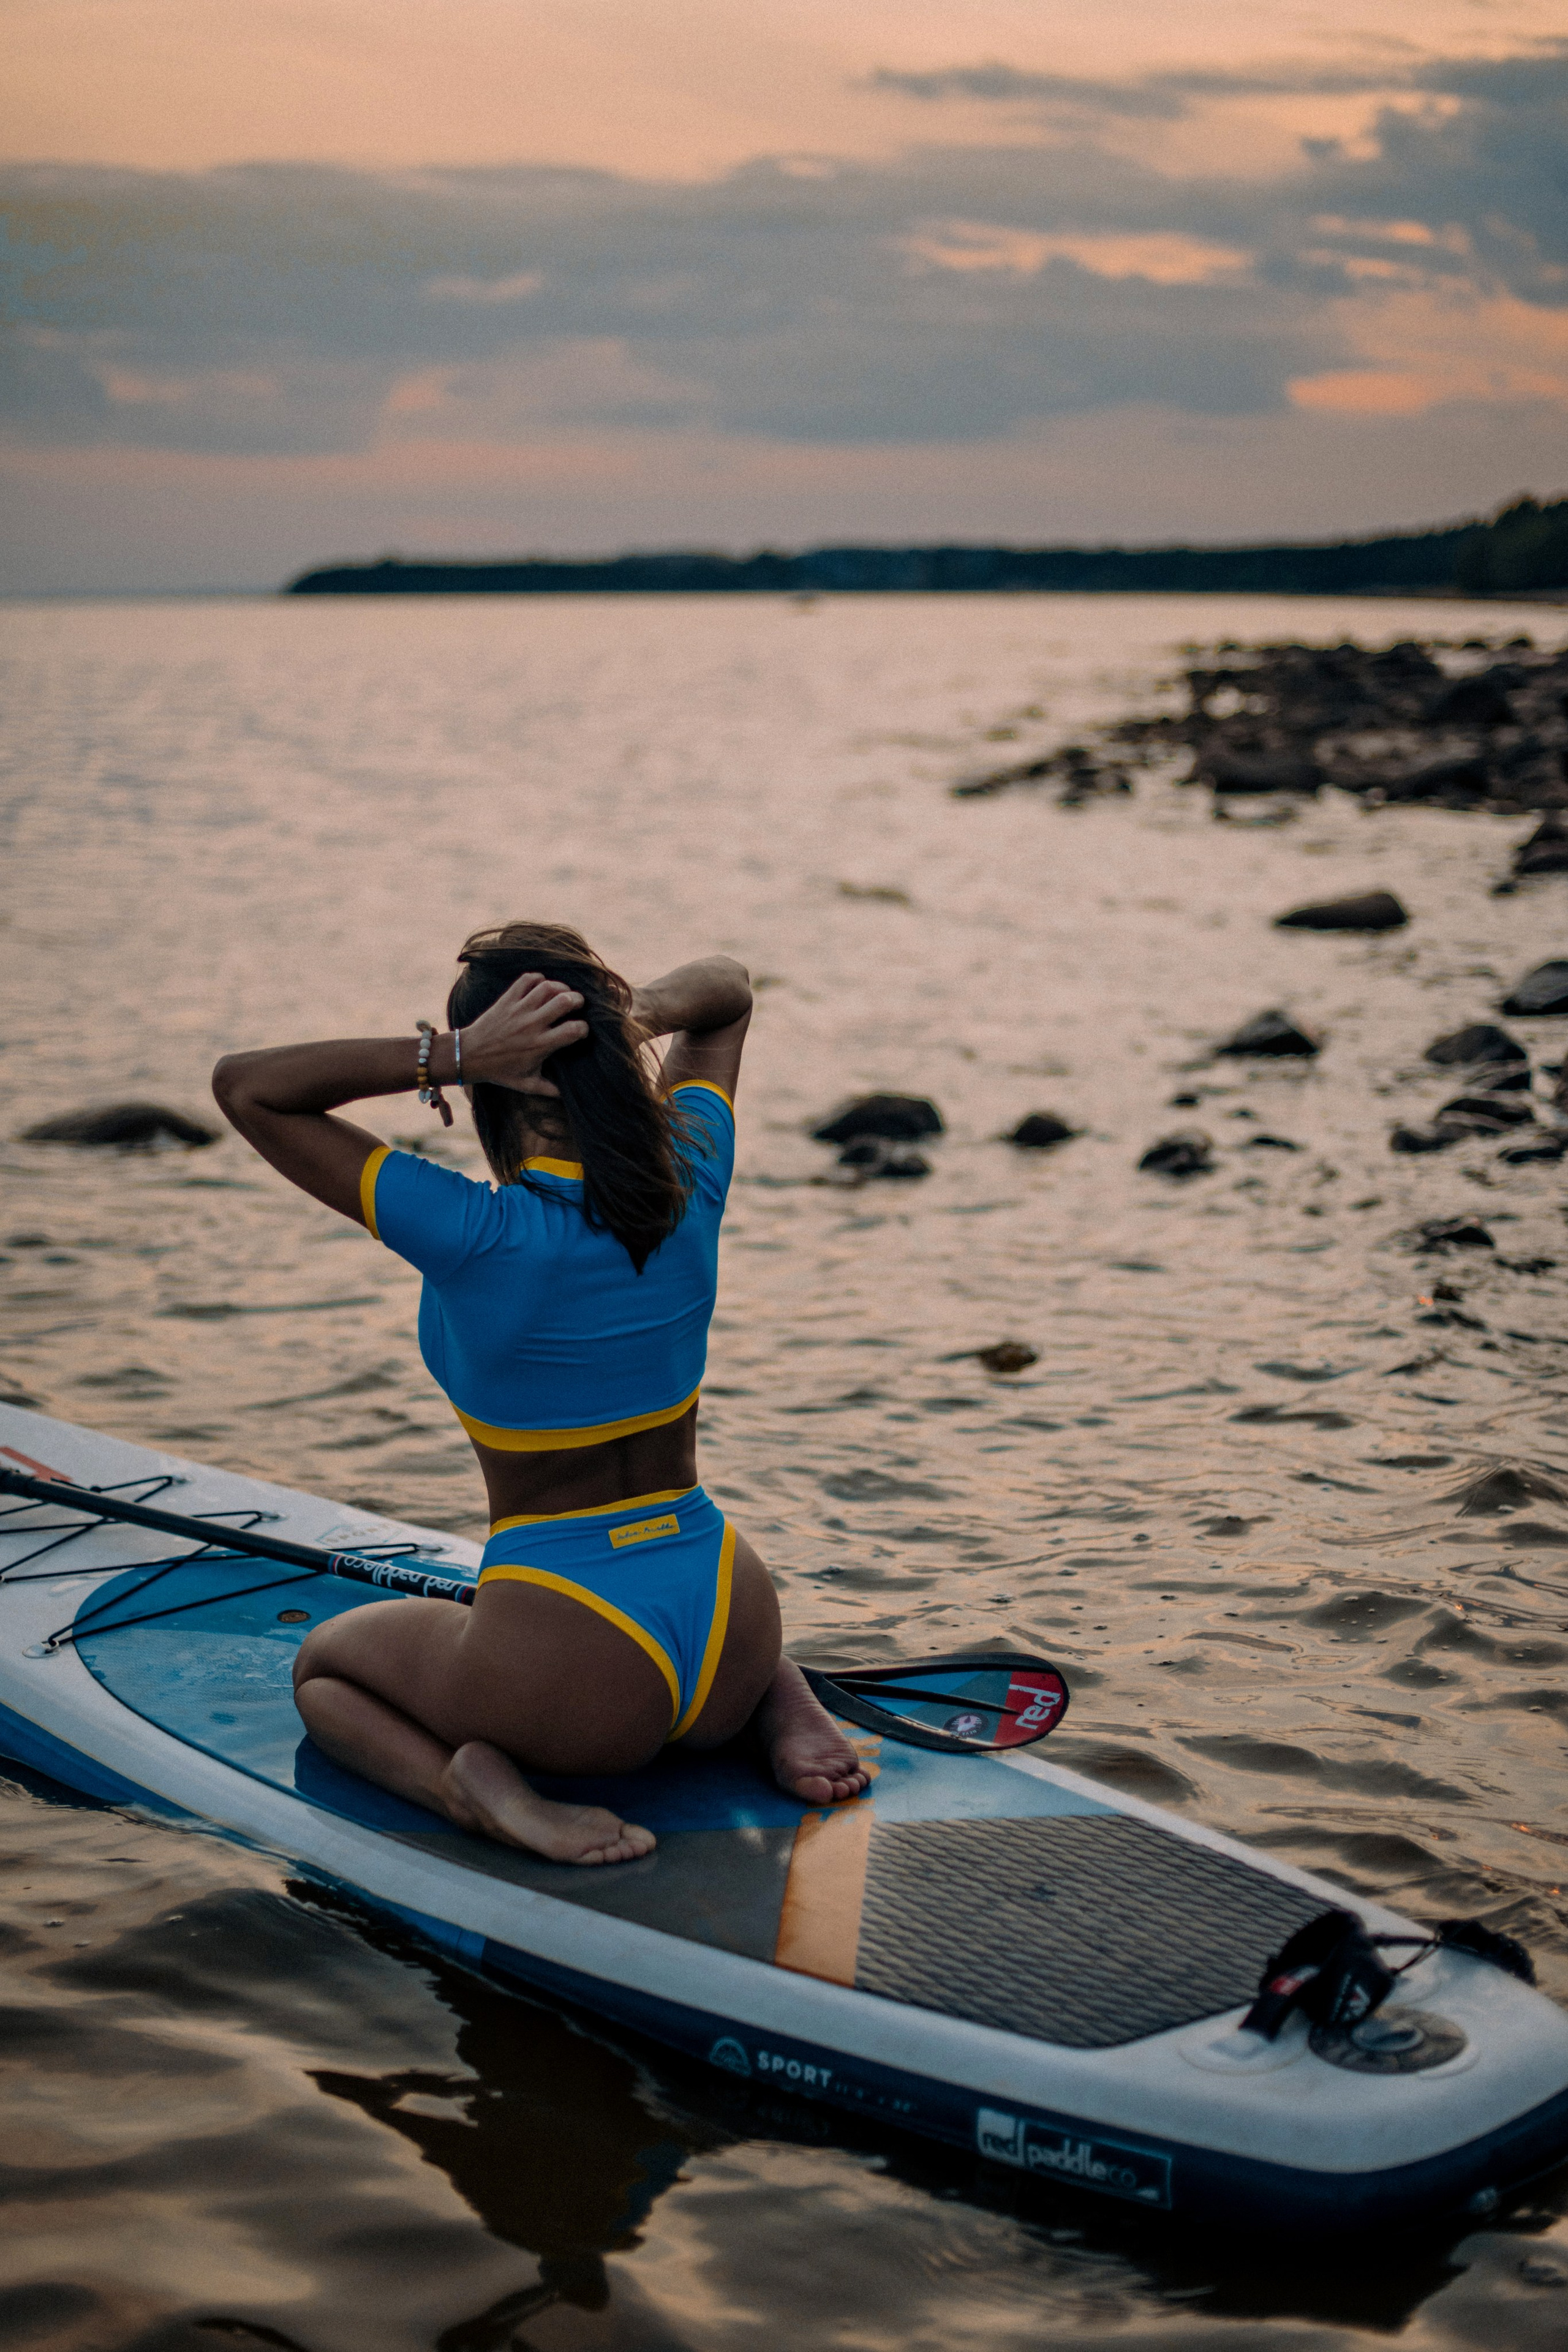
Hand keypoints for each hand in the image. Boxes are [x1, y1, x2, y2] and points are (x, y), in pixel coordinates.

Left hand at [456, 974, 588, 1096]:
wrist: (468, 1056)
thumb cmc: (499, 1071)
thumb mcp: (525, 1084)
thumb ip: (548, 1089)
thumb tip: (566, 1095)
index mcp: (540, 1045)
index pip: (573, 1030)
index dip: (583, 1028)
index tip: (581, 1030)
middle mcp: (532, 1025)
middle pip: (563, 1001)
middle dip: (577, 999)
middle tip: (577, 1003)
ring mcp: (519, 1009)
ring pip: (547, 986)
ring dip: (561, 986)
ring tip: (563, 992)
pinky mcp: (507, 999)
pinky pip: (526, 980)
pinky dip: (538, 978)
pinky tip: (541, 986)